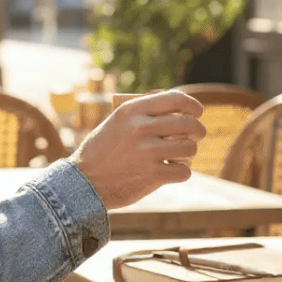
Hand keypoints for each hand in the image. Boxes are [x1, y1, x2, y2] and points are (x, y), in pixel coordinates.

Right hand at [70, 90, 205, 209]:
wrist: (83, 182)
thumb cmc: (102, 150)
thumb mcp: (116, 123)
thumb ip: (142, 114)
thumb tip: (178, 106)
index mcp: (130, 111)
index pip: (175, 99)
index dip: (192, 105)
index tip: (197, 112)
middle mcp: (140, 128)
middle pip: (188, 123)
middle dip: (197, 130)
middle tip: (196, 136)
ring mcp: (147, 152)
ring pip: (189, 147)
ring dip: (188, 152)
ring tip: (179, 156)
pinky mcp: (152, 175)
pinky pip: (184, 171)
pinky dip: (181, 172)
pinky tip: (171, 171)